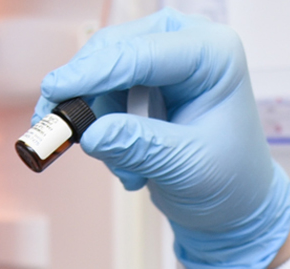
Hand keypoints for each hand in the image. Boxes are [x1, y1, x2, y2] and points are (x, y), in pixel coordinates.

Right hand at [36, 10, 289, 268]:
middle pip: (114, 50)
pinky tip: (130, 163)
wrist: (234, 204)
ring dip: (101, 122)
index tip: (55, 90)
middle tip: (62, 131)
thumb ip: (139, 146)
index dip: (94, 72)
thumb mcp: (184, 167)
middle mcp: (190, 43)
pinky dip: (105, 128)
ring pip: (101, 72)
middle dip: (87, 95)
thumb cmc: (228, 181)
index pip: (143, 53)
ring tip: (128, 169)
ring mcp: (166, 56)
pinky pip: (102, 91)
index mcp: (214, 54)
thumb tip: (91, 133)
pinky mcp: (146, 78)